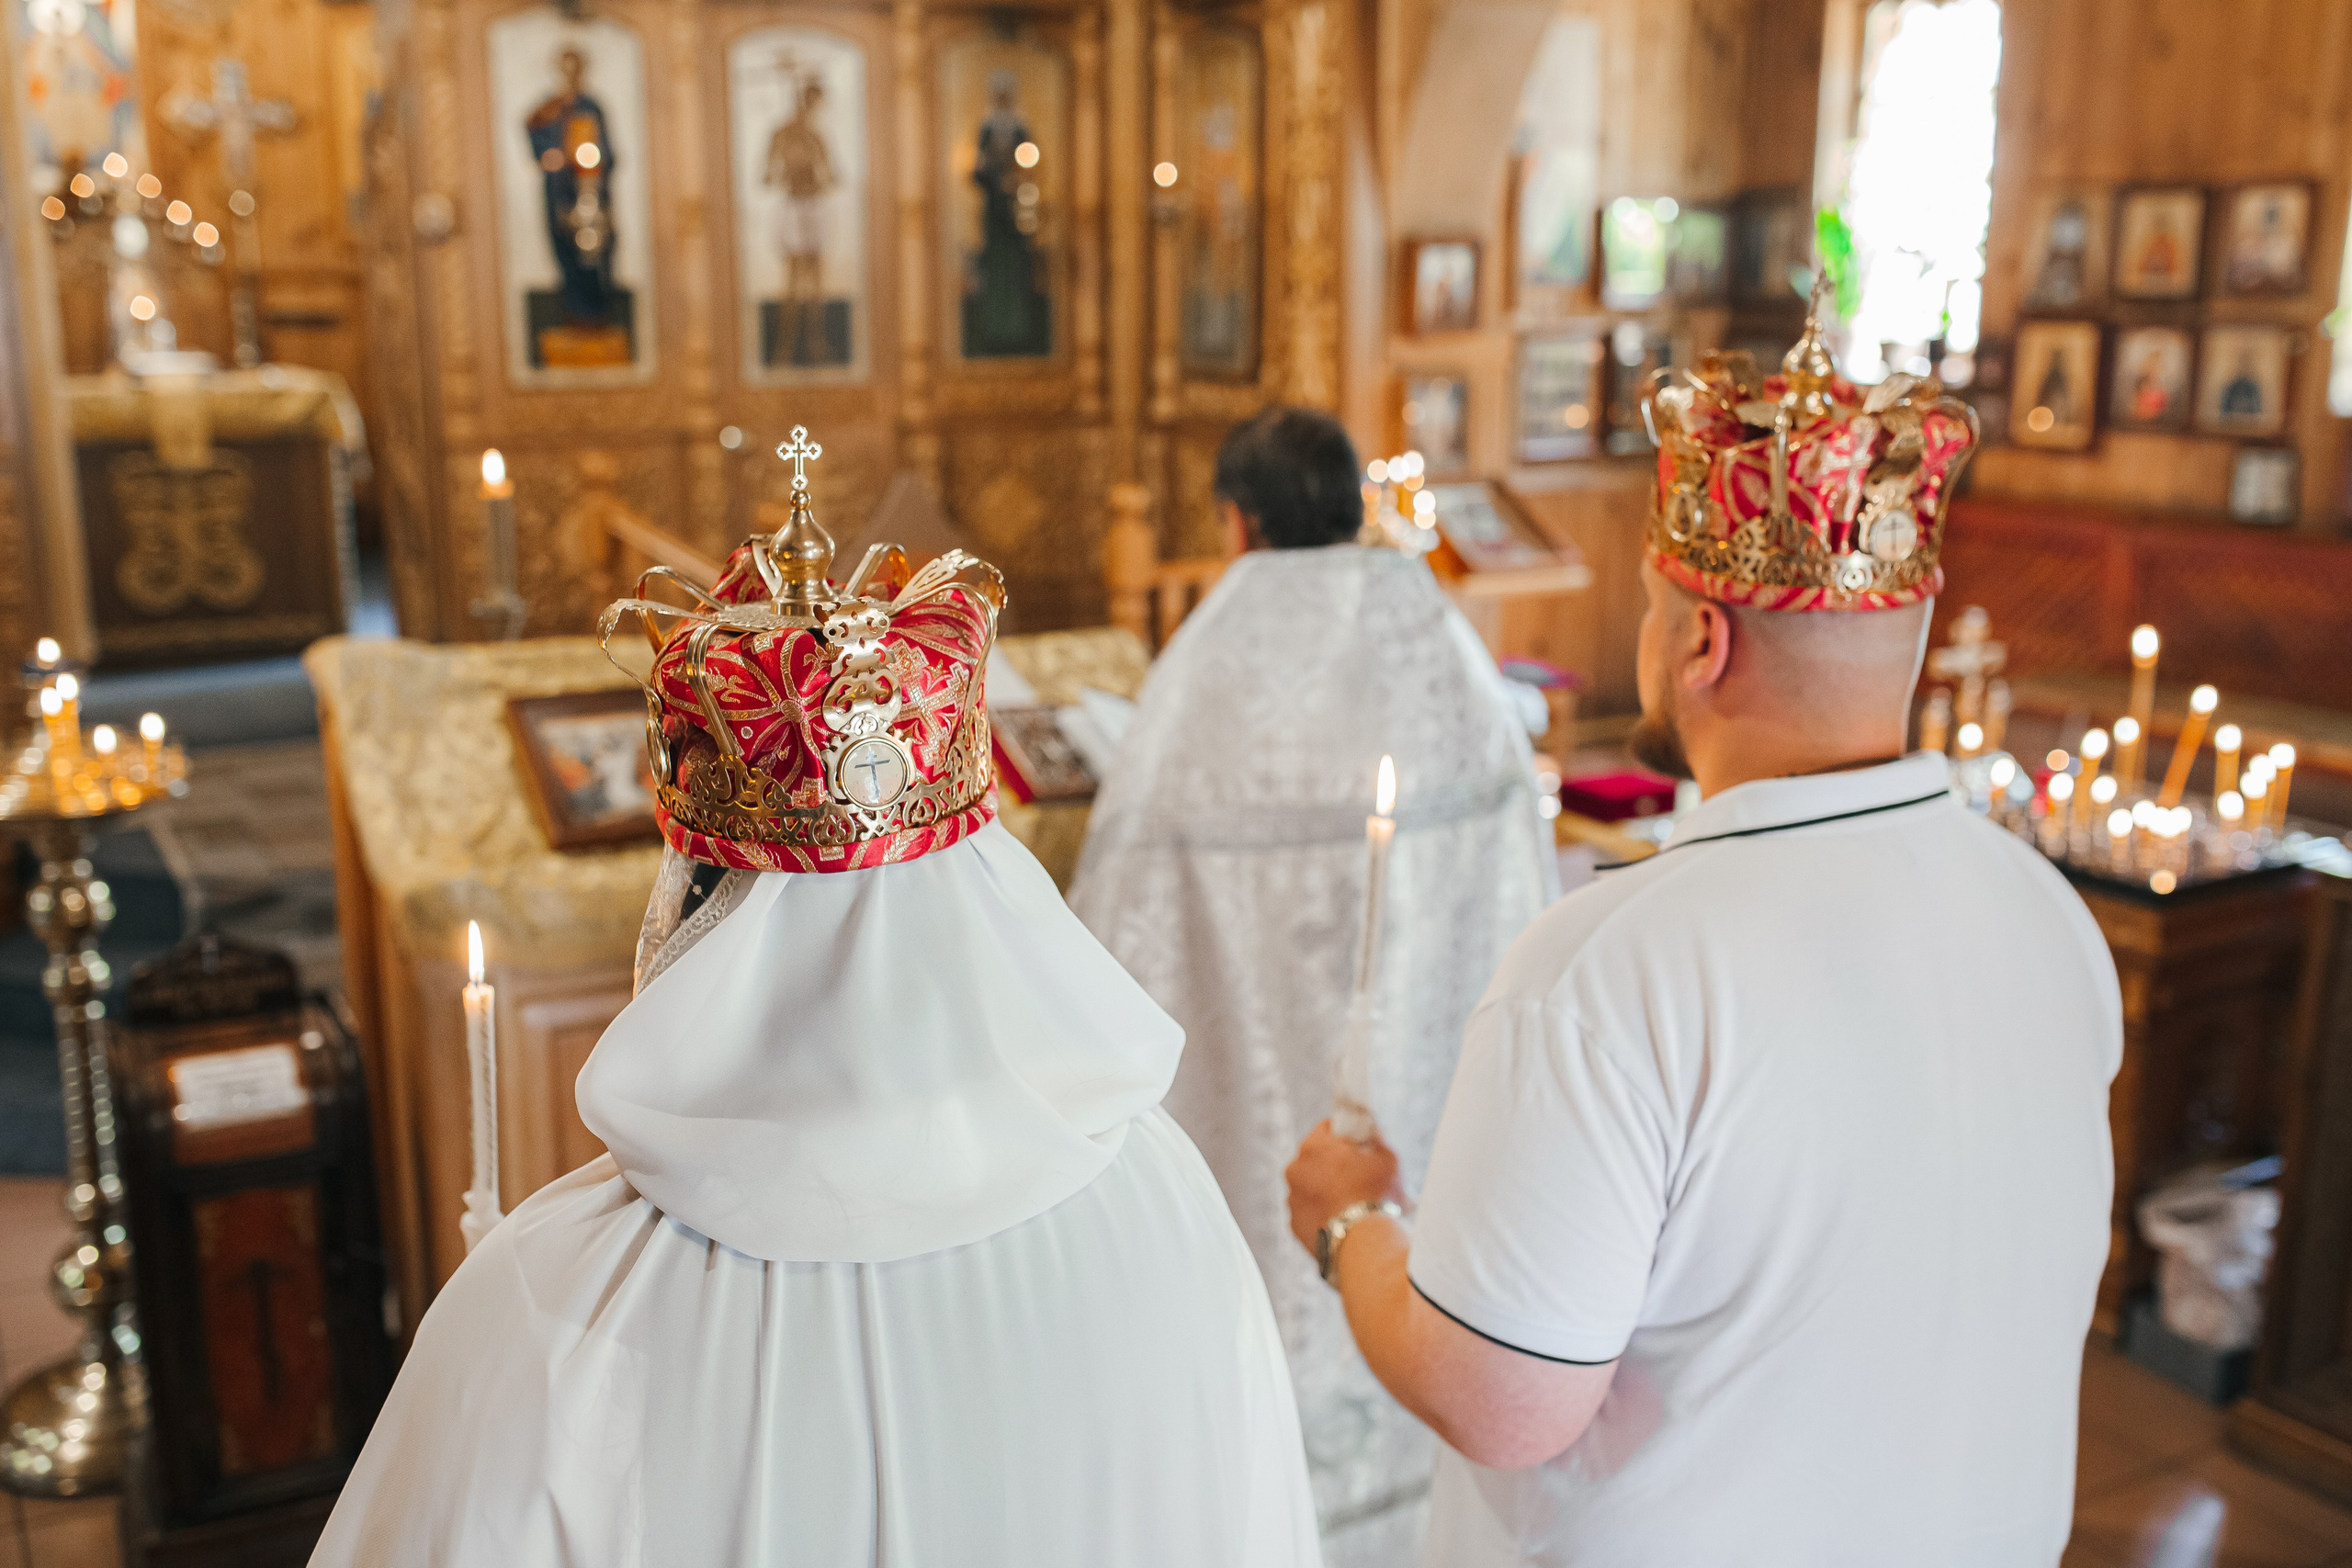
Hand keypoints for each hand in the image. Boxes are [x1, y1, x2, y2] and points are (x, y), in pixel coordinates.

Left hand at [1285, 1120, 1405, 1255]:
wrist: (1365, 1245)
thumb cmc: (1377, 1196)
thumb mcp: (1388, 1159)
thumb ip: (1377, 1140)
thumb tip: (1372, 1133)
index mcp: (1314, 1146)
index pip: (1327, 1128)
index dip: (1345, 1135)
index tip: (1358, 1146)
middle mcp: (1295, 1169)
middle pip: (1315, 1158)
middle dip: (1333, 1163)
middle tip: (1357, 1176)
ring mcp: (1292, 1199)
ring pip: (1310, 1186)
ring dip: (1325, 1190)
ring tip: (1351, 1204)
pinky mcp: (1294, 1225)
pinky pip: (1308, 1212)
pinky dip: (1321, 1213)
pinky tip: (1342, 1221)